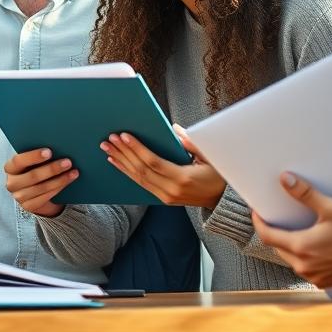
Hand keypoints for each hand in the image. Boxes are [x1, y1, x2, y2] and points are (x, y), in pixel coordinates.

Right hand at [4, 148, 77, 217]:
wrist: (36, 191)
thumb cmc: (36, 168)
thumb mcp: (34, 161)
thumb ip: (40, 155)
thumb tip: (58, 145)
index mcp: (10, 168)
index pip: (18, 161)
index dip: (33, 156)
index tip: (49, 151)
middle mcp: (12, 183)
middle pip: (32, 176)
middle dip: (52, 169)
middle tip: (68, 162)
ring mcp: (19, 197)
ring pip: (41, 188)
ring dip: (60, 180)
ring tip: (74, 172)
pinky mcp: (29, 206)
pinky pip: (46, 197)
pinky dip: (59, 188)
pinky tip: (68, 181)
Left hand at [101, 125, 225, 208]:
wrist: (224, 200)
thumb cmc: (218, 174)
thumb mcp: (210, 156)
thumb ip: (191, 143)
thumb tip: (173, 131)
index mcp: (182, 178)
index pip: (153, 162)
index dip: (137, 148)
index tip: (124, 136)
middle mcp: (171, 190)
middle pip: (141, 170)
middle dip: (123, 153)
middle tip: (109, 139)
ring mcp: (166, 197)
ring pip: (138, 178)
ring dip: (121, 162)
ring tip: (107, 148)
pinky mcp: (163, 199)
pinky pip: (142, 184)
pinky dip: (127, 172)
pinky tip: (117, 162)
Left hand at [252, 172, 331, 288]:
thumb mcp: (330, 207)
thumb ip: (305, 193)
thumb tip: (284, 179)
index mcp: (301, 247)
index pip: (267, 236)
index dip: (259, 223)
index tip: (257, 212)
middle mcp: (304, 266)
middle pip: (278, 247)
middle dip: (275, 233)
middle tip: (277, 219)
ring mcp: (314, 276)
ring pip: (290, 260)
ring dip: (288, 246)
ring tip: (294, 231)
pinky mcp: (324, 282)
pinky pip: (304, 269)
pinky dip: (303, 258)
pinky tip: (310, 247)